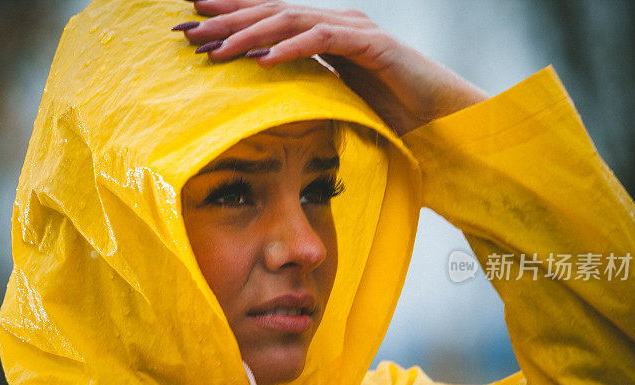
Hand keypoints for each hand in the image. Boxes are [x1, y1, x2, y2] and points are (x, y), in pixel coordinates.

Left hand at [176, 0, 487, 134]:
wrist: (445, 121)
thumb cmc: (394, 114)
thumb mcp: (338, 97)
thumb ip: (308, 85)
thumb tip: (268, 92)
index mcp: (326, 32)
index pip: (271, 19)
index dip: (232, 16)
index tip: (193, 23)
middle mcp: (337, 22)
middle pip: (273, 14)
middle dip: (228, 19)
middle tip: (189, 29)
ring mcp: (356, 29)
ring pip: (292, 22)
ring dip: (250, 33)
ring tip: (216, 47)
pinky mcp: (374, 45)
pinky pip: (325, 41)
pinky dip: (292, 48)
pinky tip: (263, 60)